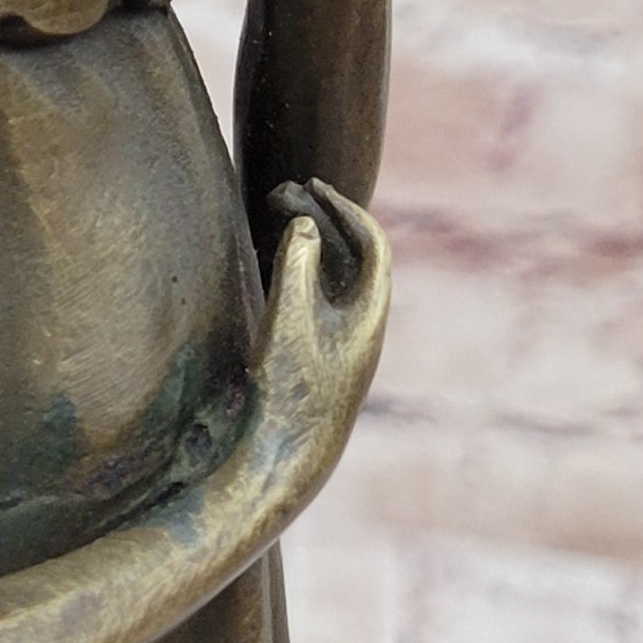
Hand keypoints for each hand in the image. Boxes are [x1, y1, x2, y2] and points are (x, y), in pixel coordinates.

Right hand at [246, 179, 390, 487]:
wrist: (286, 456)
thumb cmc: (288, 390)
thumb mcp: (286, 321)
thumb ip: (296, 266)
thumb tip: (304, 223)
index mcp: (370, 314)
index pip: (372, 244)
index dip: (344, 209)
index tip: (312, 185)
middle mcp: (364, 325)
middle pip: (352, 255)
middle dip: (320, 217)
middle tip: (280, 191)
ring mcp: (342, 341)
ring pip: (333, 274)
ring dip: (308, 240)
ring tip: (271, 211)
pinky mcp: (320, 355)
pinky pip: (318, 295)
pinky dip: (299, 266)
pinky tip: (269, 257)